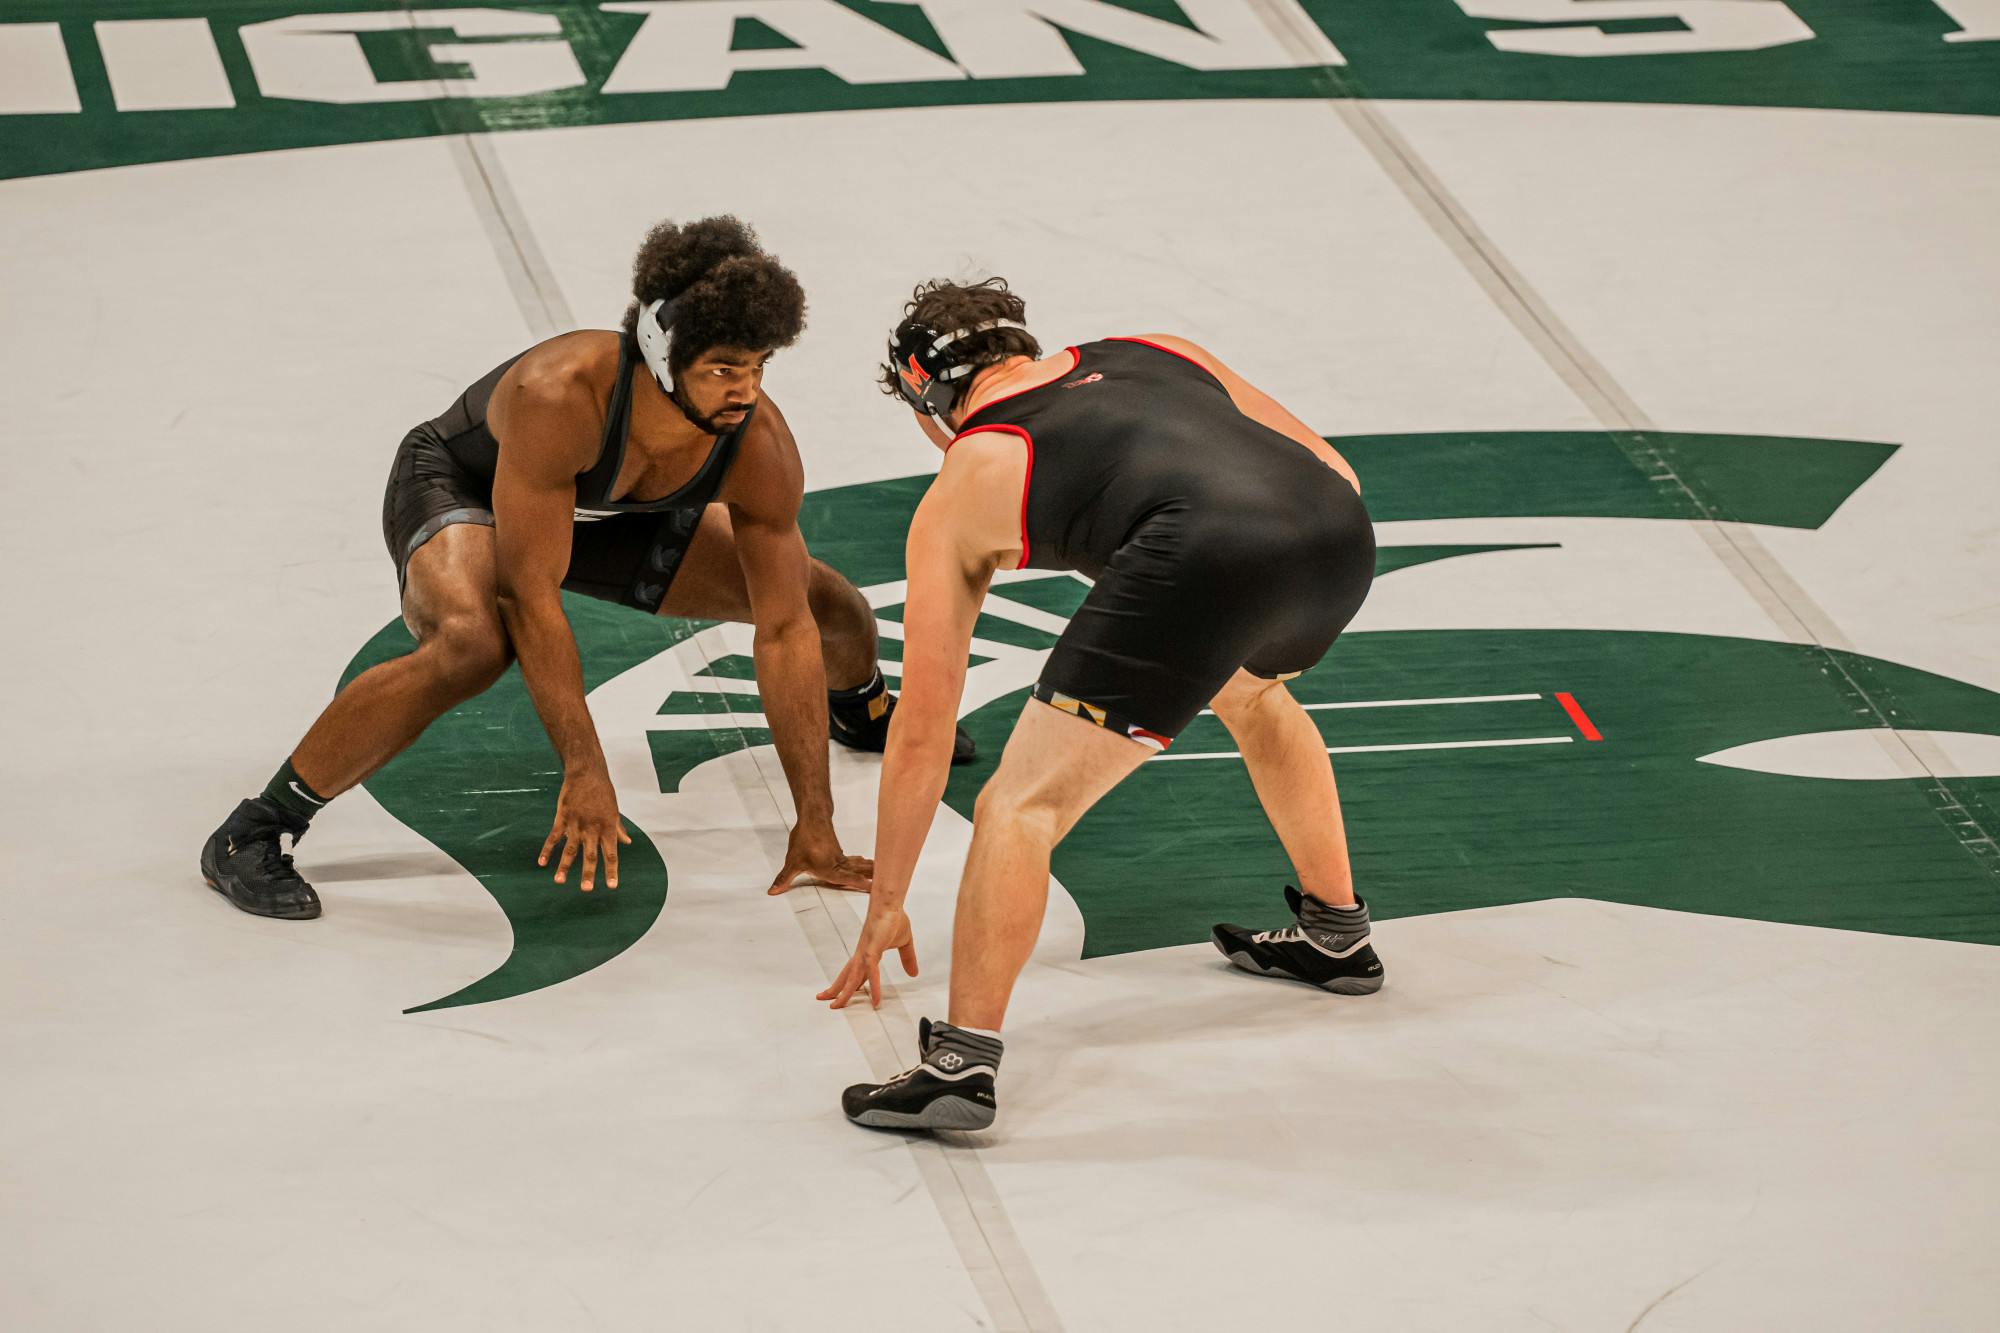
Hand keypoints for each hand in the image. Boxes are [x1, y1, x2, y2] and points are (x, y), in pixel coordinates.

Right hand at [538, 768, 630, 891]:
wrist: (587, 773)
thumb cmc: (603, 792)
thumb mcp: (614, 811)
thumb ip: (618, 829)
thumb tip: (627, 842)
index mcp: (608, 828)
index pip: (611, 854)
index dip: (612, 870)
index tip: (612, 886)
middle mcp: (592, 828)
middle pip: (590, 855)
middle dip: (588, 873)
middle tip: (586, 890)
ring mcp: (576, 823)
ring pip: (569, 849)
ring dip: (564, 866)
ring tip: (559, 881)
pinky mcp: (562, 818)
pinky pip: (553, 837)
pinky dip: (547, 850)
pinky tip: (542, 863)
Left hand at [766, 821, 873, 895]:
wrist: (812, 818)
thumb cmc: (804, 839)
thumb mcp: (792, 862)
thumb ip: (784, 879)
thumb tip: (773, 891)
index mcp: (828, 869)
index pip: (846, 879)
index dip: (859, 884)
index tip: (872, 888)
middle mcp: (837, 864)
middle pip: (856, 873)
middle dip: (869, 878)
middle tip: (884, 883)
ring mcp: (839, 857)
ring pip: (856, 866)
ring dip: (868, 870)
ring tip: (879, 873)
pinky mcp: (837, 851)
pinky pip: (851, 860)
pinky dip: (859, 863)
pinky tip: (862, 862)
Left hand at [818, 901, 917, 1009]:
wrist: (891, 903)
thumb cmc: (894, 919)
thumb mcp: (905, 943)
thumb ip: (908, 958)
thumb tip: (914, 974)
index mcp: (868, 953)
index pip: (856, 972)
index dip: (850, 984)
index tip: (843, 993)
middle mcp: (862, 954)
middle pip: (846, 976)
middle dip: (835, 989)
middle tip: (824, 1000)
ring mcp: (865, 953)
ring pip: (852, 978)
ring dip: (844, 993)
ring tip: (836, 1006)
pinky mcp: (872, 951)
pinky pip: (871, 973)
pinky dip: (873, 987)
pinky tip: (875, 1000)